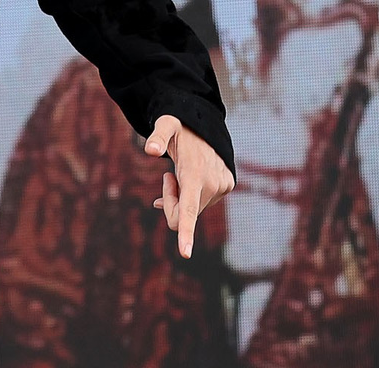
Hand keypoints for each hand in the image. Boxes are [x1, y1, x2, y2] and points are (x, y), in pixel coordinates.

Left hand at [146, 114, 234, 259]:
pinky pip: (202, 205)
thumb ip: (158, 135)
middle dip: (170, 202)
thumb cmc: (180, 127)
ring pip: (192, 211)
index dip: (186, 232)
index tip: (185, 253)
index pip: (189, 209)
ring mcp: (222, 187)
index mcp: (194, 175)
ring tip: (180, 174)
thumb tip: (151, 150)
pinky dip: (191, 197)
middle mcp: (212, 184)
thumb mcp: (165, 124)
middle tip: (166, 178)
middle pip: (182, 215)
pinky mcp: (227, 187)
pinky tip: (189, 179)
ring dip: (181, 198)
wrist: (206, 125)